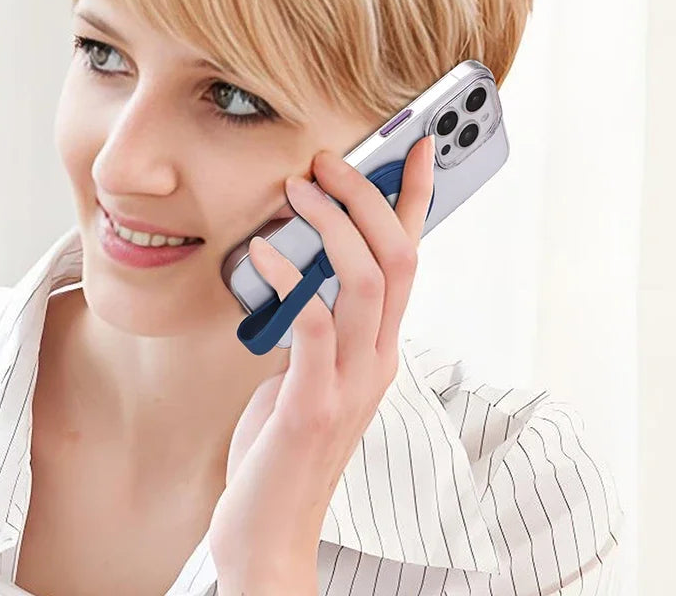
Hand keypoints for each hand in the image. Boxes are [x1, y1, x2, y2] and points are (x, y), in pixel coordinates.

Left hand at [208, 136, 436, 593]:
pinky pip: (312, 326)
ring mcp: (351, 382)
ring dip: (333, 225)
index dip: (416, 201)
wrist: (269, 529)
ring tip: (299, 190)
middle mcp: (377, 359)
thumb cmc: (283, 443)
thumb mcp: (307, 371)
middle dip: (369, 197)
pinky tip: (260, 255)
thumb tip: (294, 267)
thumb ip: (314, 324)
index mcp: (378, 347)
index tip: (413, 147)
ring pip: (365, 282)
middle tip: (331, 160)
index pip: (409, 260)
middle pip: (398, 259)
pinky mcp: (313, 403)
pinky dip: (290, 280)